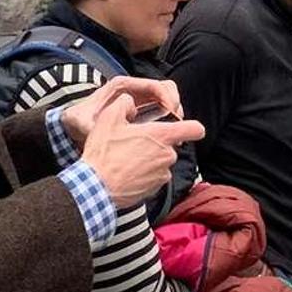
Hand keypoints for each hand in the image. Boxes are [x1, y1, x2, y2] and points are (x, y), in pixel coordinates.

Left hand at [60, 76, 182, 145]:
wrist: (73, 124)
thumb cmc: (79, 119)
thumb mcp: (80, 121)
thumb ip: (88, 125)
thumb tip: (96, 130)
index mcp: (122, 87)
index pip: (153, 85)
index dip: (167, 97)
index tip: (172, 112)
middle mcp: (133, 90)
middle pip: (164, 89)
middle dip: (174, 103)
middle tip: (176, 122)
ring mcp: (138, 100)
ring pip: (165, 99)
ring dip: (173, 113)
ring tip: (174, 131)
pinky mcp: (141, 111)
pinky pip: (161, 112)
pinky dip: (167, 121)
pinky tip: (166, 135)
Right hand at [82, 94, 205, 208]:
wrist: (96, 188)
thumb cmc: (104, 153)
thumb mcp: (109, 119)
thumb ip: (124, 103)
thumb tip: (129, 102)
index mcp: (161, 136)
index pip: (195, 129)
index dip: (191, 127)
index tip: (183, 127)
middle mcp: (167, 155)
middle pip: (171, 145)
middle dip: (156, 143)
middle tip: (134, 143)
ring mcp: (162, 174)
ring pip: (161, 162)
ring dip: (149, 159)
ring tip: (126, 159)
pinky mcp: (155, 189)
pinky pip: (154, 177)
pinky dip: (144, 174)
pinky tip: (126, 172)